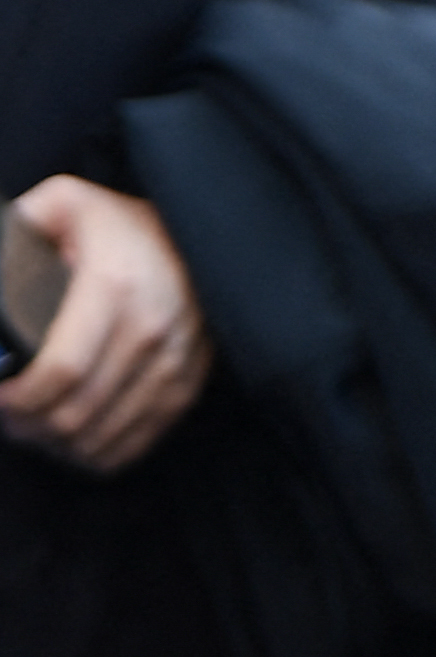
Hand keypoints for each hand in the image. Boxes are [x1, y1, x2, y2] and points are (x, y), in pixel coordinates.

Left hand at [0, 178, 215, 473]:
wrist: (196, 228)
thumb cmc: (117, 222)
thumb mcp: (61, 203)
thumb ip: (15, 228)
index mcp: (116, 286)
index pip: (62, 371)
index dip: (17, 401)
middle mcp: (154, 326)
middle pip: (79, 411)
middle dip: (27, 427)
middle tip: (6, 416)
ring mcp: (178, 358)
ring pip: (105, 435)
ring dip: (58, 444)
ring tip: (33, 427)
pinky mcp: (191, 379)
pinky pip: (139, 440)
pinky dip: (98, 453)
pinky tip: (72, 441)